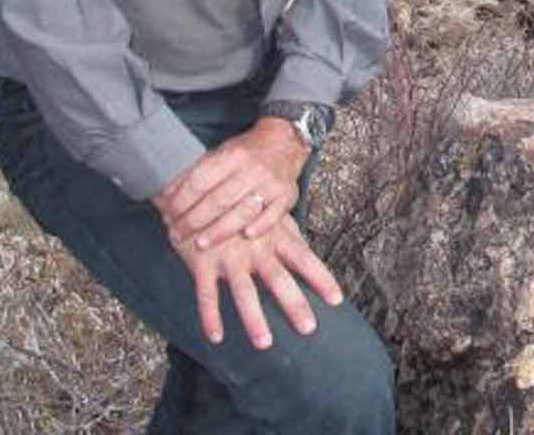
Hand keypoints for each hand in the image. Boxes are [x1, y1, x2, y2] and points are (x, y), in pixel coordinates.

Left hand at [152, 120, 307, 250]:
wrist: (284, 141)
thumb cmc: (245, 152)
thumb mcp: (220, 153)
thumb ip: (197, 173)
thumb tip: (165, 194)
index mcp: (232, 155)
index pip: (200, 181)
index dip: (181, 201)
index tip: (168, 214)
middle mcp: (252, 169)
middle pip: (218, 201)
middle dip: (193, 222)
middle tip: (177, 235)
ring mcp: (271, 183)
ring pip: (242, 212)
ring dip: (219, 231)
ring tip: (200, 243)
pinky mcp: (286, 196)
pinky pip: (273, 215)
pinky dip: (260, 226)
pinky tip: (246, 236)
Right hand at [166, 211, 343, 349]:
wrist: (195, 190)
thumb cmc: (238, 205)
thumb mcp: (267, 215)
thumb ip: (288, 234)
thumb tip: (310, 249)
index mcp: (274, 236)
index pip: (304, 258)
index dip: (321, 278)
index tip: (337, 300)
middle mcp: (255, 248)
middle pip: (278, 279)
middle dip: (294, 303)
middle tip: (309, 329)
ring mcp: (228, 256)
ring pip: (243, 292)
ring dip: (254, 318)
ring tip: (265, 343)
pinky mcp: (202, 263)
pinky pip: (206, 294)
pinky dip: (210, 316)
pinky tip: (216, 337)